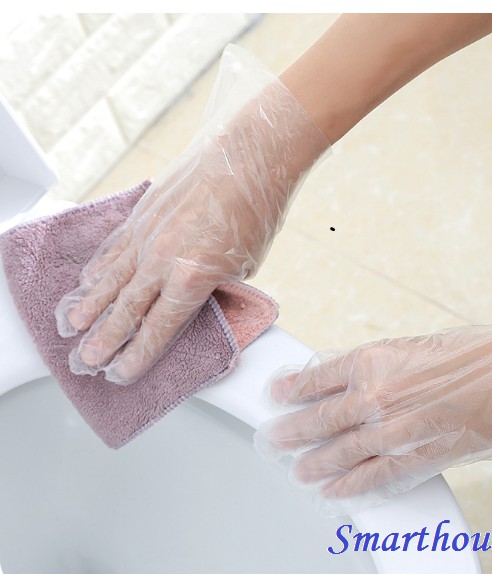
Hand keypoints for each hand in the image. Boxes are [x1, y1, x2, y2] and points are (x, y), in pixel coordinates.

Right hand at [55, 45, 328, 384]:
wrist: (248, 155)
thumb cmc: (255, 209)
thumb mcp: (246, 264)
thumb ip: (216, 285)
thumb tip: (199, 297)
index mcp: (193, 278)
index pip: (158, 327)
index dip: (139, 354)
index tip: (122, 372)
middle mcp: (162, 260)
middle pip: (127, 309)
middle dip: (106, 339)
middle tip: (87, 360)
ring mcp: (147, 234)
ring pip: (111, 279)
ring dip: (91, 306)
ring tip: (74, 327)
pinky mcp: (142, 213)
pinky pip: (113, 247)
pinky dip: (98, 267)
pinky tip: (87, 281)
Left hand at [254, 319, 491, 513]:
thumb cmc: (463, 356)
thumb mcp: (404, 348)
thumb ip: (368, 368)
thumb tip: (336, 384)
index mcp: (371, 360)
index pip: (317, 376)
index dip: (292, 387)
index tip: (277, 393)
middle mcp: (377, 394)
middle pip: (322, 417)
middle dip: (294, 430)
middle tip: (275, 438)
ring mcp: (395, 428)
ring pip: (342, 450)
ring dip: (315, 461)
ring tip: (296, 468)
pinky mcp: (417, 455)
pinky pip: (375, 474)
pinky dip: (351, 484)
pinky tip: (332, 489)